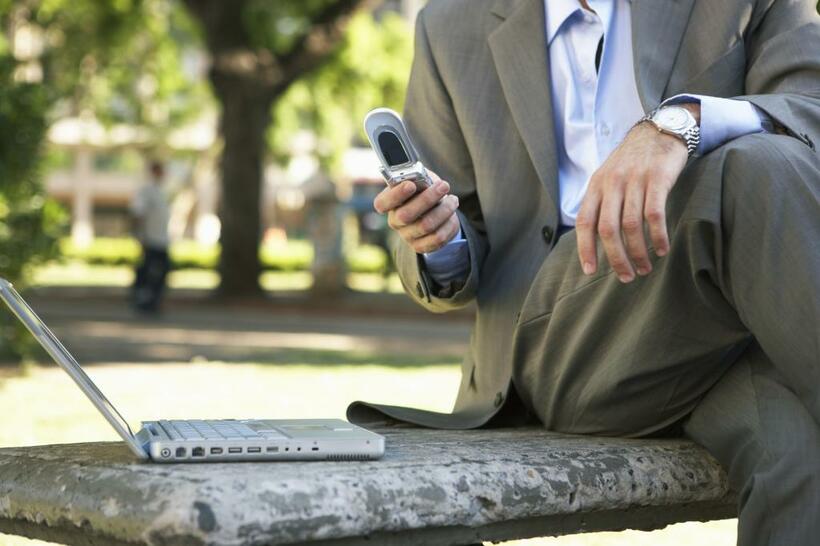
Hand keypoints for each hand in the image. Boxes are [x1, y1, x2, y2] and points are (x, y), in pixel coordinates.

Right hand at [373, 170, 460, 253]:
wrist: (434, 210)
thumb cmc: (424, 189)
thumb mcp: (420, 178)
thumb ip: (419, 176)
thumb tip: (423, 179)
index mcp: (388, 203)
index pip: (382, 203)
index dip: (396, 195)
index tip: (411, 185)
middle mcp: (394, 221)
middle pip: (406, 215)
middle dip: (427, 199)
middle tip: (444, 186)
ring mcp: (406, 236)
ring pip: (426, 226)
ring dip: (444, 210)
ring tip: (453, 199)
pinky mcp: (420, 246)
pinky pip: (437, 238)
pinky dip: (448, 224)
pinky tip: (452, 214)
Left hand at [575, 120, 690, 282]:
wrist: (660, 130)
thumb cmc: (632, 162)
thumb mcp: (608, 177)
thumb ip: (601, 204)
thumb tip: (594, 241)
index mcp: (596, 185)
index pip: (585, 222)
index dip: (585, 248)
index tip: (590, 270)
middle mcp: (612, 183)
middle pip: (607, 229)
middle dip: (616, 258)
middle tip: (626, 276)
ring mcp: (634, 180)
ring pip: (631, 226)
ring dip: (638, 252)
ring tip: (645, 268)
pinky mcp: (658, 178)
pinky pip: (655, 214)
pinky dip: (657, 236)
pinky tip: (661, 249)